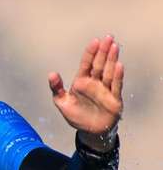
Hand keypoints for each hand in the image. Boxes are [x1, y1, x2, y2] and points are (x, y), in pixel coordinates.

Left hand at [48, 35, 123, 151]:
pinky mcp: (114, 99)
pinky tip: (119, 65)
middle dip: (104, 51)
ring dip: (112, 59)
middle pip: (100, 64)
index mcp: (82, 81)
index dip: (90, 53)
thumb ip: (56, 88)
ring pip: (109, 71)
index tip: (95, 41)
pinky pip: (116, 85)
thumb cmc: (76, 115)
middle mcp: (95, 83)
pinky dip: (117, 76)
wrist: (89, 131)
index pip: (87, 64)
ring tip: (115, 47)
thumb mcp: (62, 102)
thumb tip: (51, 74)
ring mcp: (105, 89)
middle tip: (109, 38)